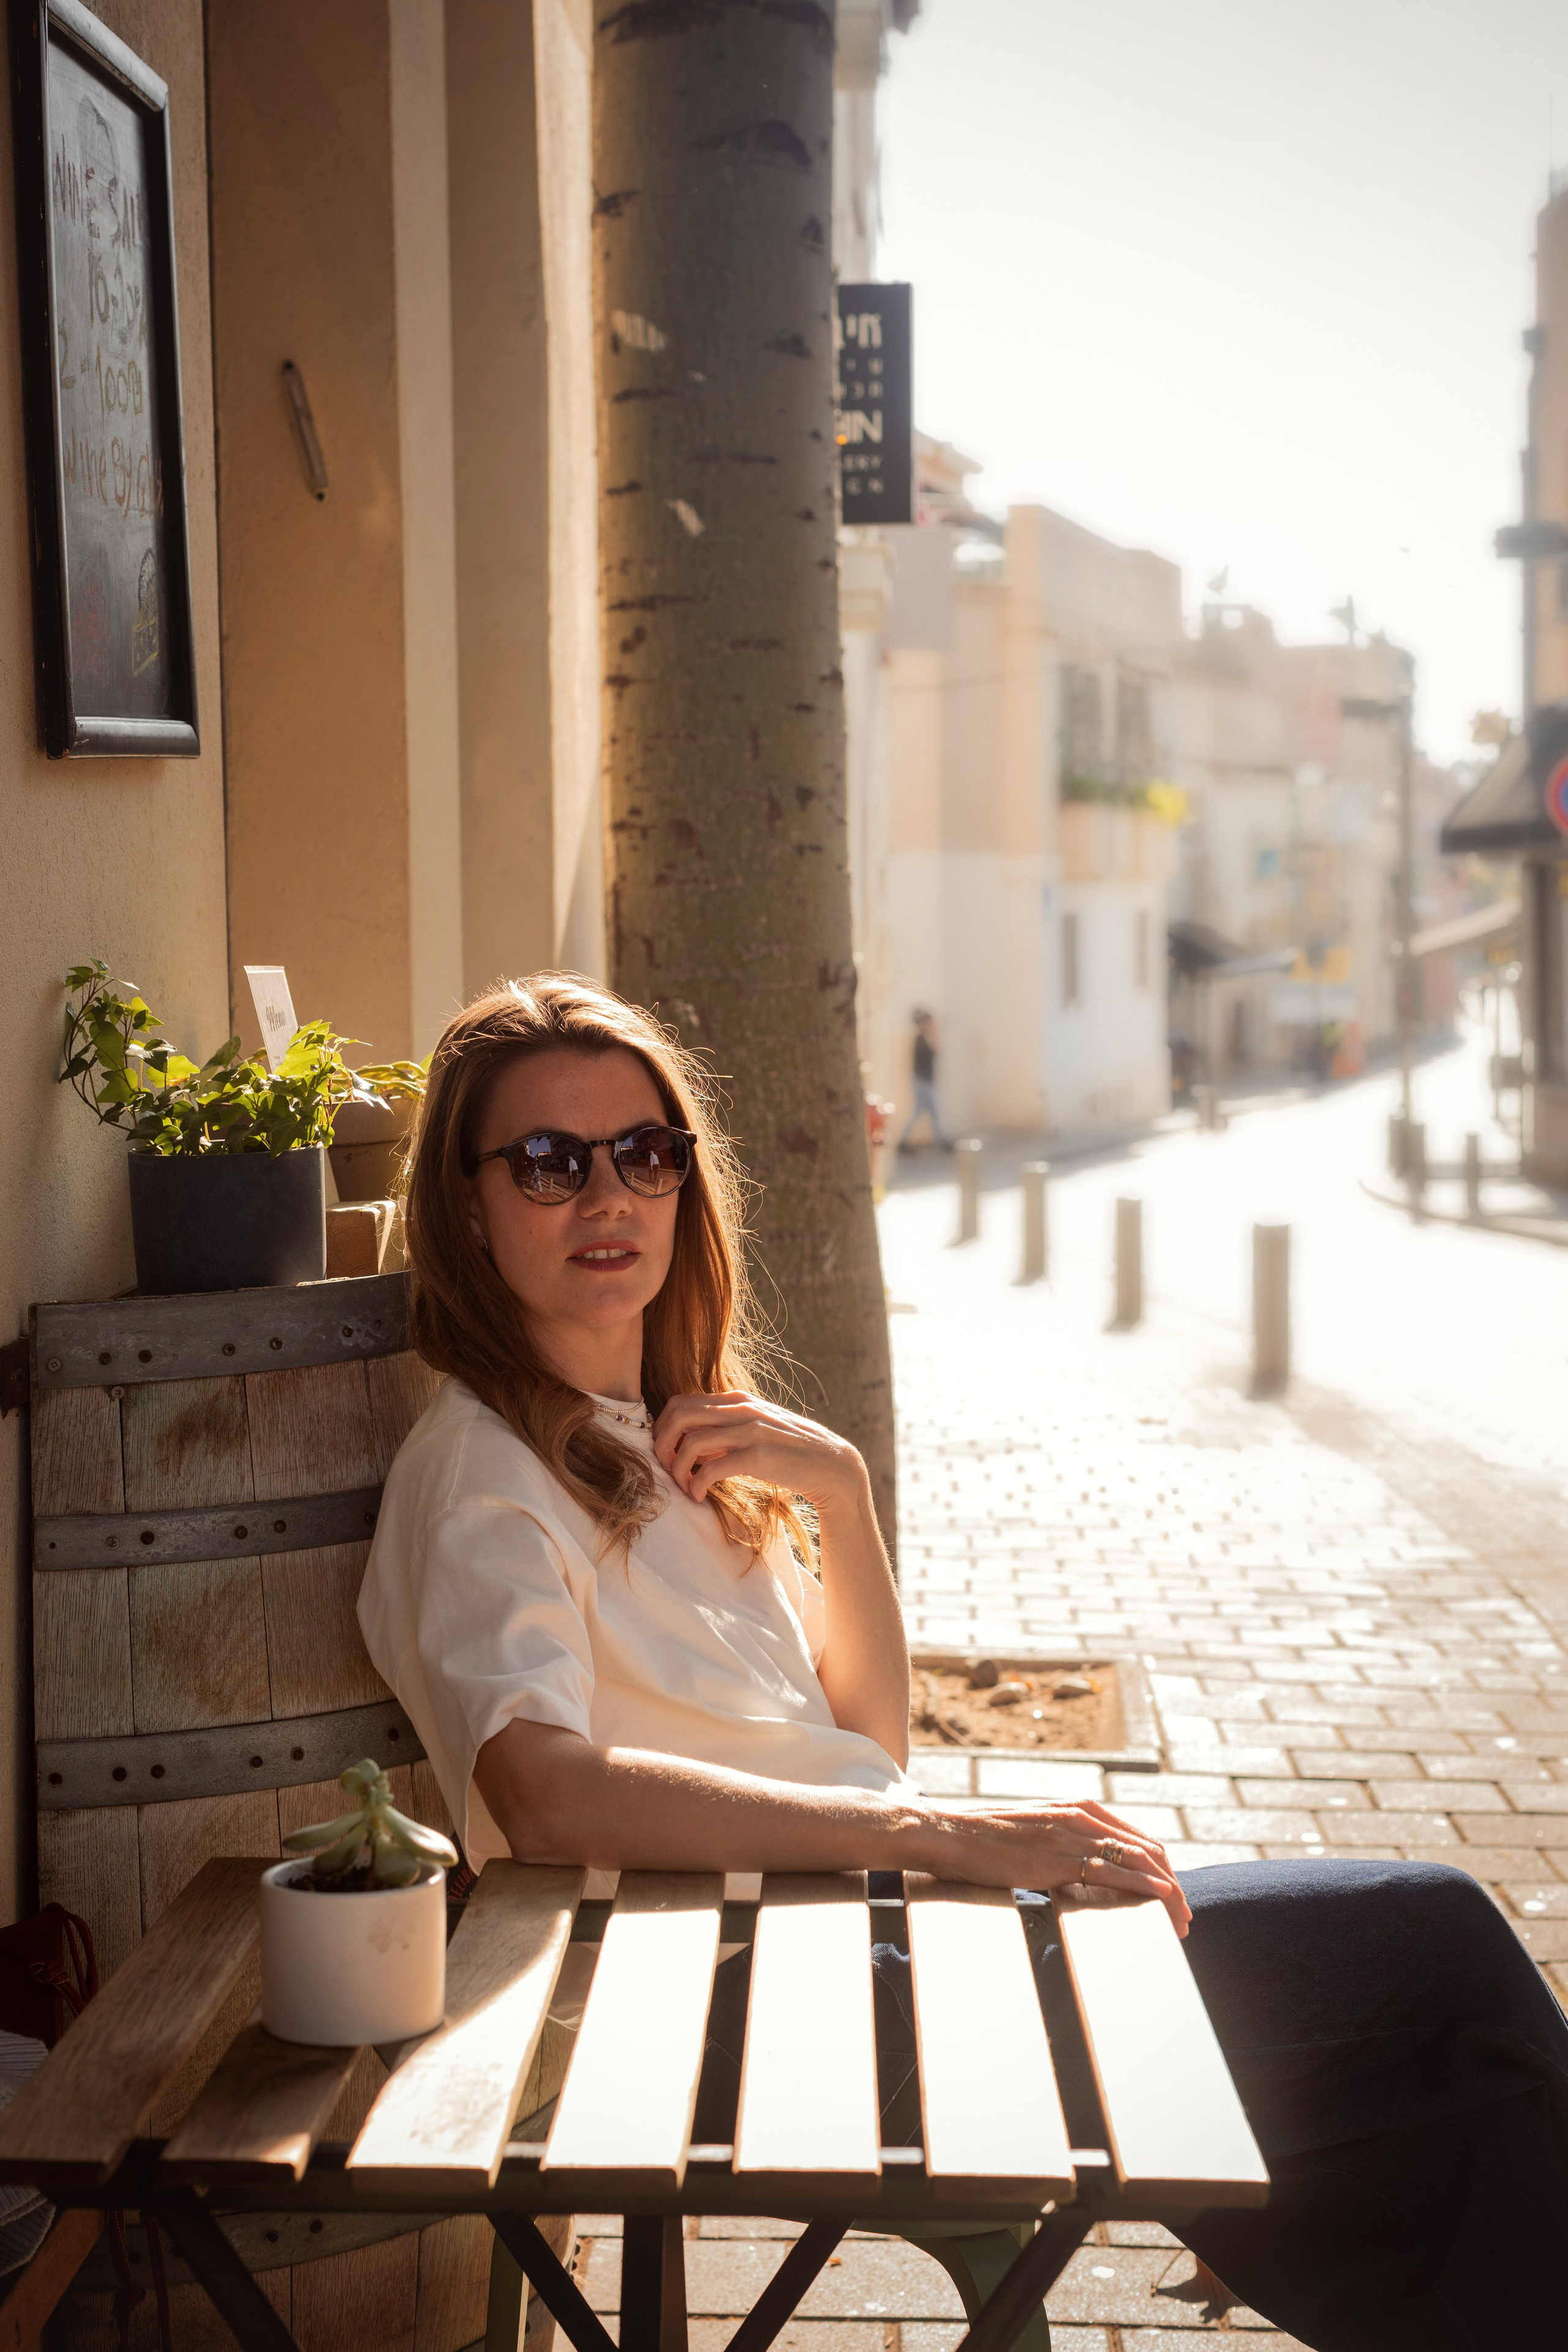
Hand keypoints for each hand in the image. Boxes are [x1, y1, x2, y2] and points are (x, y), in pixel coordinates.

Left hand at [652, 1389, 863, 1512]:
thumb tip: (690, 1445)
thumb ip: (725, 1431)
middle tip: (665, 1468)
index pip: (681, 1402)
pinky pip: (711, 1469)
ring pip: (691, 1442)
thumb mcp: (756, 1430)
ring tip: (685, 1486)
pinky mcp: (758, 1456)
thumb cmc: (790, 1451)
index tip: (666, 1453)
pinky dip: (696, 1484)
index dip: (663, 1428)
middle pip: (678, 1415)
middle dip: (662, 1444)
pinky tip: (698, 1495)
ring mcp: (750, 1430)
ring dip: (678, 1469)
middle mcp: (741, 1409)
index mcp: (737, 1400)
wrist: (831, 1466)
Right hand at [929, 1798, 1192, 1937]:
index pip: (1139, 1839)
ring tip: (1181, 1919)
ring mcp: (1072, 1834)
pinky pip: (1112, 1870)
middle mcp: (1083, 1816)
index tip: (1175, 1897)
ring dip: (1167, 1891)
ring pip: (1138, 1859)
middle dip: (1174, 1884)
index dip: (1164, 1870)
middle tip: (1186, 1917)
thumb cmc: (990, 1841)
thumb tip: (1094, 1875)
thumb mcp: (1040, 1838)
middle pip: (1149, 1849)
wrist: (953, 1835)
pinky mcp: (1058, 1856)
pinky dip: (1142, 1884)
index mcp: (1081, 1810)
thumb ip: (1069, 1849)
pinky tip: (1159, 1898)